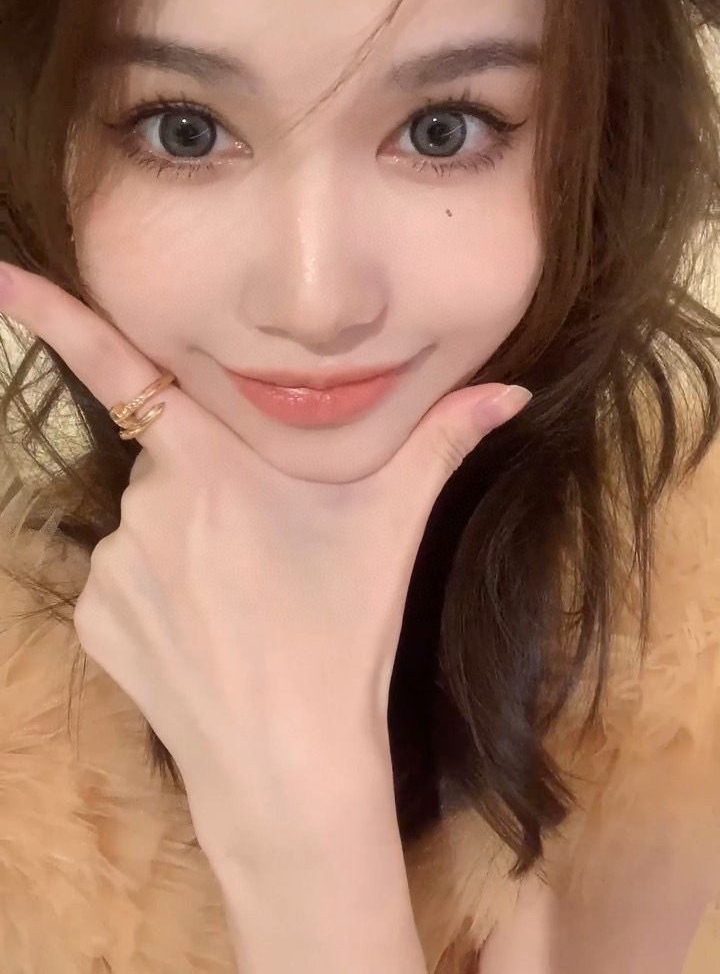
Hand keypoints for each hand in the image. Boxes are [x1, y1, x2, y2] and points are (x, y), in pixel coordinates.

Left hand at [0, 263, 530, 867]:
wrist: (289, 768)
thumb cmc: (344, 632)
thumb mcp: (395, 524)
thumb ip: (445, 439)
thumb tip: (509, 390)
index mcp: (209, 465)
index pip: (117, 368)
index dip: (50, 315)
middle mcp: (144, 507)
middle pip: (172, 462)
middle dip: (214, 485)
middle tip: (270, 545)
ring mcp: (110, 569)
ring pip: (149, 523)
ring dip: (188, 540)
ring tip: (246, 600)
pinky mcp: (93, 622)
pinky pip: (123, 579)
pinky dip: (158, 590)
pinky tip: (208, 632)